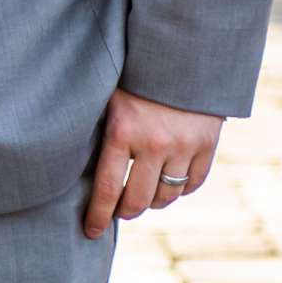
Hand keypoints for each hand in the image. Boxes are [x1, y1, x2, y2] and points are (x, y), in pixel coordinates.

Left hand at [84, 87, 224, 240]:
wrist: (182, 50)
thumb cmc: (133, 74)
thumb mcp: (108, 97)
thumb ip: (100, 130)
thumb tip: (75, 165)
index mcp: (122, 130)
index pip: (107, 189)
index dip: (98, 216)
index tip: (91, 232)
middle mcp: (154, 143)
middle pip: (138, 200)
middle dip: (125, 211)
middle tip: (120, 211)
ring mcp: (184, 145)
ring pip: (166, 196)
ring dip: (153, 202)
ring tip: (144, 196)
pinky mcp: (207, 144)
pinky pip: (193, 183)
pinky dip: (180, 189)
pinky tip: (169, 183)